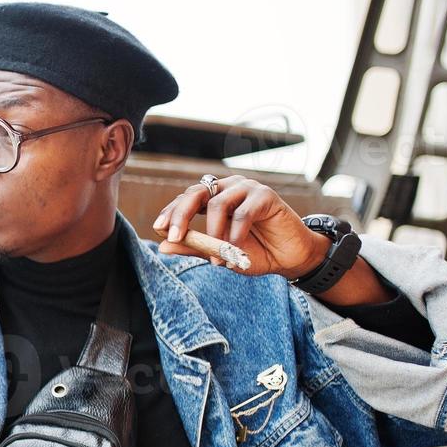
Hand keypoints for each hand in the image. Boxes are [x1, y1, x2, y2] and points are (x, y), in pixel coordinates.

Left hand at [151, 175, 327, 277]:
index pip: (186, 199)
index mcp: (214, 198)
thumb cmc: (253, 251)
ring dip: (214, 235)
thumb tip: (163, 246)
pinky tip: (235, 251)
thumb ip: (193, 247)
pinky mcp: (266, 196)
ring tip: (217, 258)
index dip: (171, 212)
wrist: (288, 257)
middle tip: (175, 236)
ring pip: (218, 204)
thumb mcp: (218, 253)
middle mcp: (228, 188)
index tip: (159, 228)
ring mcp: (247, 189)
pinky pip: (242, 213)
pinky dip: (235, 235)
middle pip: (196, 193)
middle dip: (181, 215)